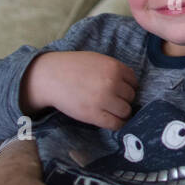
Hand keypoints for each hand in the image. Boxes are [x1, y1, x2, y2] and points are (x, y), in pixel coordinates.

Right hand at [22, 51, 138, 129]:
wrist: (50, 77)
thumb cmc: (73, 67)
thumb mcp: (98, 60)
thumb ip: (114, 70)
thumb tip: (129, 84)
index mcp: (114, 67)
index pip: (134, 81)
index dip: (128, 87)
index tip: (120, 91)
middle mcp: (112, 83)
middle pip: (131, 97)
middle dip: (123, 99)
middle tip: (113, 100)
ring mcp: (104, 99)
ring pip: (126, 111)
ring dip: (120, 112)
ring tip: (110, 110)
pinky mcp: (94, 115)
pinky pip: (115, 124)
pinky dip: (116, 124)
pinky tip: (110, 120)